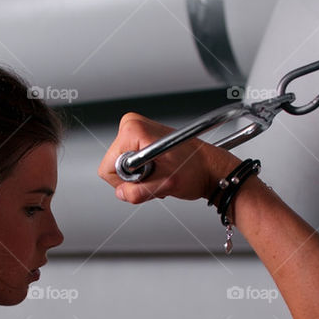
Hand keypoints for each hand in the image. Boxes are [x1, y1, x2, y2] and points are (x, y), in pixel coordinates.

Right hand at [97, 112, 240, 203]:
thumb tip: (122, 193)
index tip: (147, 178)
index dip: (125, 181)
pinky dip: (143, 172)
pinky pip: (130, 162)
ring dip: (140, 177)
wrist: (210, 167)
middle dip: (133, 179)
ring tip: (160, 174)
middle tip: (156, 177)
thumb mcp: (165, 185)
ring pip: (121, 167)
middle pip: (113, 166)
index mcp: (133, 131)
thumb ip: (137, 192)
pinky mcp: (141, 136)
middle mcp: (132, 125)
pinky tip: (159, 171)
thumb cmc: (196, 170)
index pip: (107, 168)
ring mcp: (137, 129)